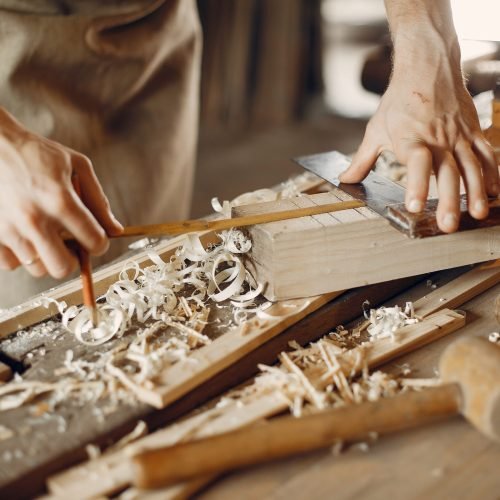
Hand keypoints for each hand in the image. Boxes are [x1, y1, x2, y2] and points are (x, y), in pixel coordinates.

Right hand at [0, 108, 122, 277]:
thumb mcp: (77, 165)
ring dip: (46, 257)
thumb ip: (99, 200)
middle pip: (63, 268)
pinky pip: (11, 264)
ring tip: (45, 234)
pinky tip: (24, 235)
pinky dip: (21, 255)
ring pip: (38, 269)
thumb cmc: (36, 152)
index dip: (100, 243)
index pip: (93, 242)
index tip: (96, 238)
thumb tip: (115, 230)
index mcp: (60, 201)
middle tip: (70, 244)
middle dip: (73, 259)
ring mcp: (9, 229)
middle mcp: (34, 219)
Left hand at [339, 1, 498, 233]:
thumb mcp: (376, 130)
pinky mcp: (473, 131)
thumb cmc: (399, 101)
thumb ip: (362, 160)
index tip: (414, 205)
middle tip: (448, 225)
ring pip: (472, 166)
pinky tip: (496, 193)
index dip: (416, 184)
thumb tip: (344, 180)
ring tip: (478, 214)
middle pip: (447, 171)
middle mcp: (438, 138)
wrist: (428, 67)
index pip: (416, 164)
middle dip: (450, 200)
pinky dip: (493, 173)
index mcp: (411, 138)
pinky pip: (486, 154)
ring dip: (477, 191)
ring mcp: (458, 135)